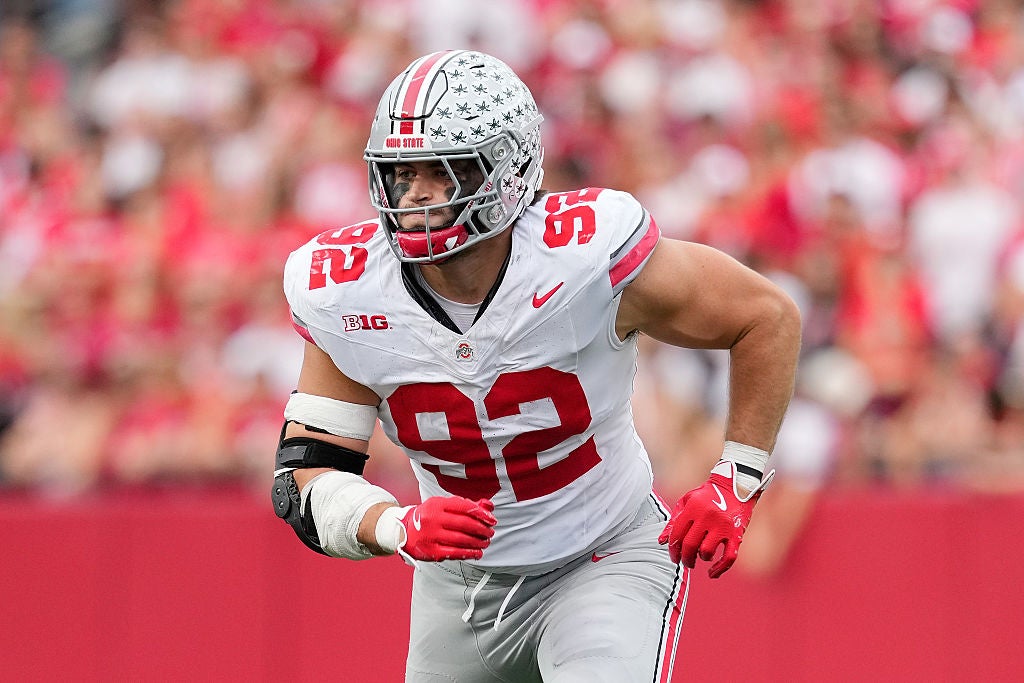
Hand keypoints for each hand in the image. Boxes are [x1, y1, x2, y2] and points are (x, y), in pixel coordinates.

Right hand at [379, 496, 496, 561]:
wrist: (403, 531)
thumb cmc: (429, 516)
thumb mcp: (443, 505)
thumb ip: (466, 504)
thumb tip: (488, 506)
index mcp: (436, 504)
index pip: (464, 507)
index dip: (481, 514)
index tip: (492, 520)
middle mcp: (432, 519)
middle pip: (464, 524)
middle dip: (482, 529)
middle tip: (490, 532)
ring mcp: (431, 536)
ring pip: (461, 539)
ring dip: (478, 542)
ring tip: (485, 542)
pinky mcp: (431, 551)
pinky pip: (454, 553)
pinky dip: (468, 553)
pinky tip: (477, 553)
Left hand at [658, 460, 772, 577]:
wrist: (735, 486)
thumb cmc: (707, 495)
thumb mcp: (687, 502)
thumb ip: (673, 521)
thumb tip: (661, 542)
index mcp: (693, 508)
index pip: (677, 535)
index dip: (672, 549)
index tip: (673, 557)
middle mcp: (707, 517)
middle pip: (690, 546)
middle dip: (684, 559)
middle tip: (685, 562)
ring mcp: (723, 526)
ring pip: (706, 552)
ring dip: (701, 559)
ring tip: (701, 557)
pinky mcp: (736, 534)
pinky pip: (729, 558)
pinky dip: (720, 569)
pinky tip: (712, 574)